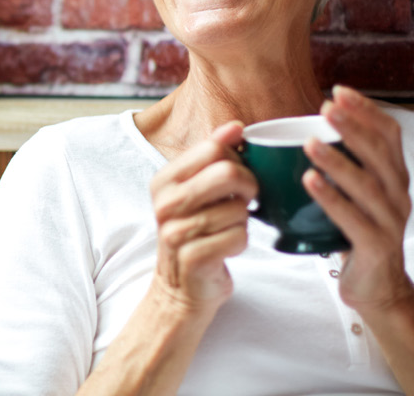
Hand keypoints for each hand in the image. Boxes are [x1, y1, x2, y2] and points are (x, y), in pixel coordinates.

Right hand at [150, 122, 255, 313]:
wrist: (180, 288)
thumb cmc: (196, 232)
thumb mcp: (197, 190)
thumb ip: (213, 157)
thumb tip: (235, 126)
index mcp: (164, 180)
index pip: (214, 149)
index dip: (238, 160)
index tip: (239, 174)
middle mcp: (165, 203)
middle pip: (228, 174)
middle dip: (249, 186)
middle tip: (246, 199)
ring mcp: (175, 232)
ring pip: (238, 209)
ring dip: (243, 221)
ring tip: (228, 227)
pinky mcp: (192, 258)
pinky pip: (238, 238)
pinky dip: (241, 242)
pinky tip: (227, 246)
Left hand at [304, 85, 413, 314]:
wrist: (377, 289)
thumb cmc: (357, 234)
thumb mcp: (355, 196)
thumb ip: (341, 167)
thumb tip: (297, 133)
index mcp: (394, 177)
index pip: (389, 135)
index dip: (367, 111)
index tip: (339, 90)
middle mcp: (398, 195)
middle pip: (380, 154)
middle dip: (354, 127)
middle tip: (326, 107)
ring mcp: (390, 221)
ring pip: (367, 185)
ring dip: (338, 161)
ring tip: (310, 143)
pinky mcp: (376, 246)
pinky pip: (353, 219)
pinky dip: (331, 198)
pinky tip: (309, 181)